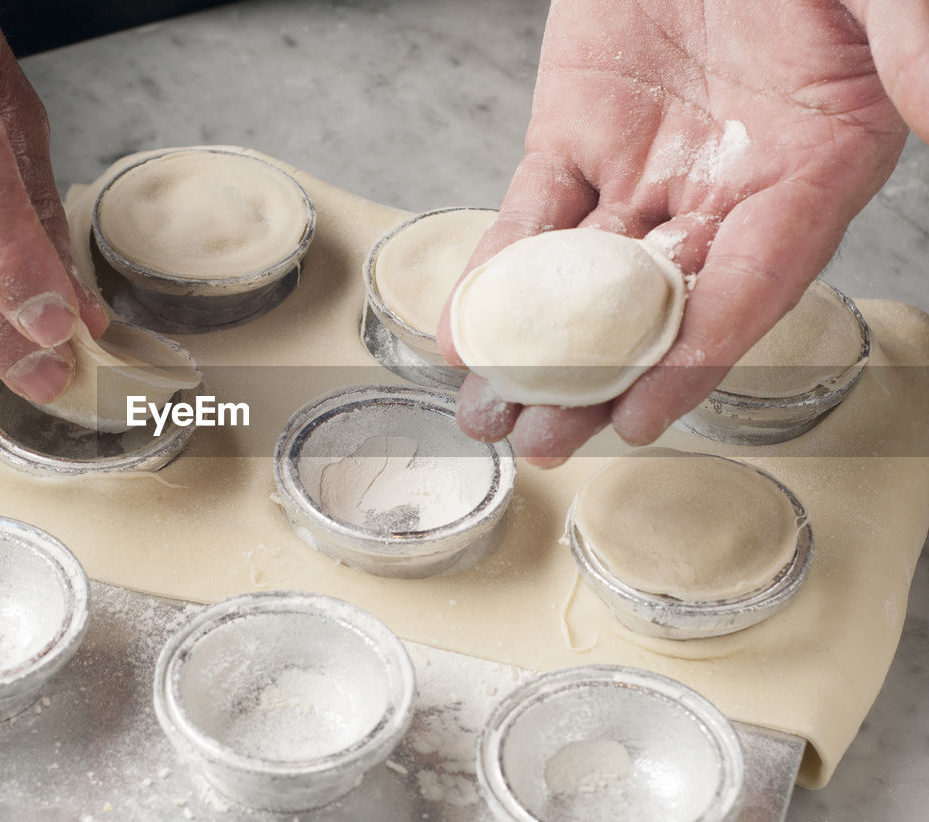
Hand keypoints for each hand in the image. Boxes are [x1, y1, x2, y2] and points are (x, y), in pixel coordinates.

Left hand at [439, 0, 925, 464]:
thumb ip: (911, 44)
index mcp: (808, 174)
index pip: (747, 289)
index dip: (694, 360)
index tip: (640, 419)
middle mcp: (721, 191)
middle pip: (655, 309)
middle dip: (594, 383)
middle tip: (542, 446)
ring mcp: (642, 168)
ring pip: (581, 279)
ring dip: (531, 349)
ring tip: (487, 413)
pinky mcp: (573, 136)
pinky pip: (530, 216)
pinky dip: (495, 271)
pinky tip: (465, 327)